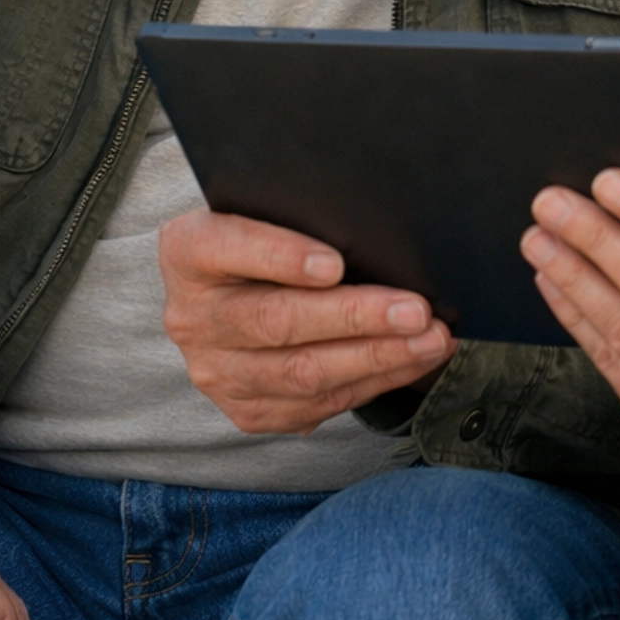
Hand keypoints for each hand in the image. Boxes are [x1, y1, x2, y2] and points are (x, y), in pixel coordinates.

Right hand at [159, 209, 452, 434]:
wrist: (223, 291)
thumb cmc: (260, 236)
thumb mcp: (262, 210)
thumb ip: (300, 216)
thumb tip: (378, 228)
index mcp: (188, 252)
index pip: (229, 247)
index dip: (282, 256)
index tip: (335, 263)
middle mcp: (192, 317)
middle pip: (278, 321)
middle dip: (356, 317)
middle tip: (415, 311)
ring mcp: (216, 371)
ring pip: (302, 373)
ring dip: (377, 358)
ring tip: (431, 341)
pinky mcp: (246, 409)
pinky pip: (316, 404)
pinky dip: (373, 382)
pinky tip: (412, 362)